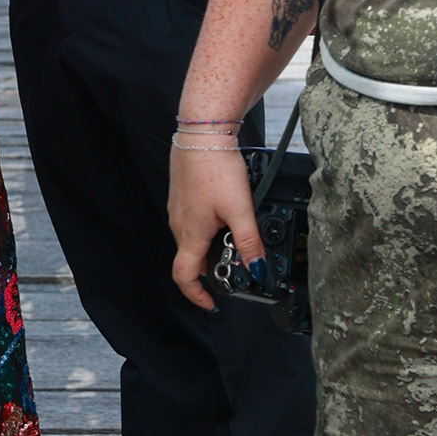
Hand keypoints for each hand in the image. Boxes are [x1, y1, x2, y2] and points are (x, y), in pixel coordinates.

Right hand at [169, 141, 263, 308]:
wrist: (202, 133)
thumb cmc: (215, 167)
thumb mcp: (239, 209)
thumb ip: (249, 241)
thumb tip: (257, 268)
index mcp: (190, 234)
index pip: (184, 276)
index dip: (196, 295)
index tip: (211, 302)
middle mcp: (179, 225)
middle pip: (191, 259)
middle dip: (213, 267)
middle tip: (237, 263)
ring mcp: (179, 210)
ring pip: (193, 239)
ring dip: (212, 245)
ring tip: (236, 234)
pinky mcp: (183, 196)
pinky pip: (193, 221)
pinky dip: (209, 227)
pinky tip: (227, 212)